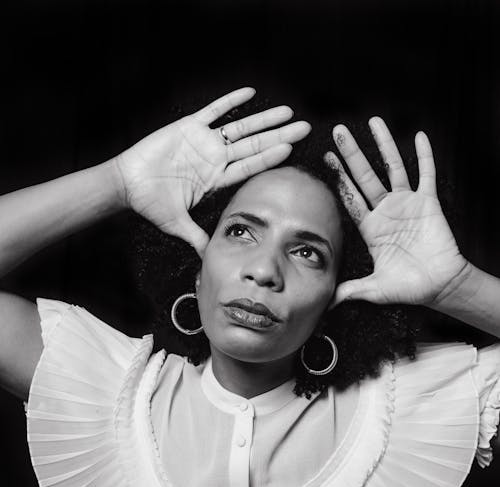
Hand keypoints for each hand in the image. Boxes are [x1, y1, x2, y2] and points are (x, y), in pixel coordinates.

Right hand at [113, 87, 309, 254]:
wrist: (127, 184)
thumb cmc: (150, 204)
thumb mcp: (178, 224)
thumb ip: (197, 238)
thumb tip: (210, 259)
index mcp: (216, 179)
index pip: (250, 167)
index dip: (270, 158)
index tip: (292, 151)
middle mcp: (215, 159)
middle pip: (254, 145)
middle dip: (279, 137)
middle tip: (305, 128)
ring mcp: (204, 142)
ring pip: (240, 127)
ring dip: (263, 119)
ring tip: (287, 111)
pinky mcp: (187, 127)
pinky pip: (212, 111)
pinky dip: (229, 102)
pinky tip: (251, 93)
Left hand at [325, 118, 467, 306]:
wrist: (439, 286)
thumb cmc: (408, 287)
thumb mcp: (373, 289)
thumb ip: (350, 290)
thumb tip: (326, 302)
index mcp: (371, 228)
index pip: (350, 197)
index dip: (338, 179)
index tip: (326, 159)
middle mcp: (386, 211)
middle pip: (365, 176)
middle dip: (351, 154)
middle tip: (339, 132)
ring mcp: (407, 204)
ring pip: (393, 167)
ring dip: (383, 144)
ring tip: (373, 121)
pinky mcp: (429, 202)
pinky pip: (426, 174)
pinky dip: (424, 155)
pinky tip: (418, 136)